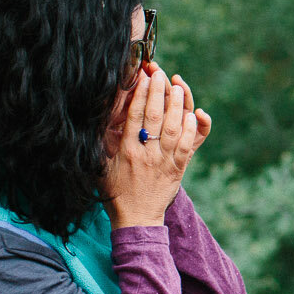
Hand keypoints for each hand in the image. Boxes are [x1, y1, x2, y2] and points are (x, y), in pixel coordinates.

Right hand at [102, 64, 203, 227]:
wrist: (136, 219)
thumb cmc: (115, 191)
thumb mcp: (101, 166)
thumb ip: (103, 141)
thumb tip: (102, 116)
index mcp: (126, 151)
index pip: (134, 117)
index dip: (139, 95)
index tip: (143, 78)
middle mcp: (146, 154)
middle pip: (154, 117)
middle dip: (158, 92)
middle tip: (161, 74)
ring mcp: (163, 162)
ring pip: (172, 128)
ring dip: (176, 105)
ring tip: (178, 86)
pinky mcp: (177, 169)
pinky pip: (185, 146)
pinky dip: (189, 129)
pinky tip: (192, 114)